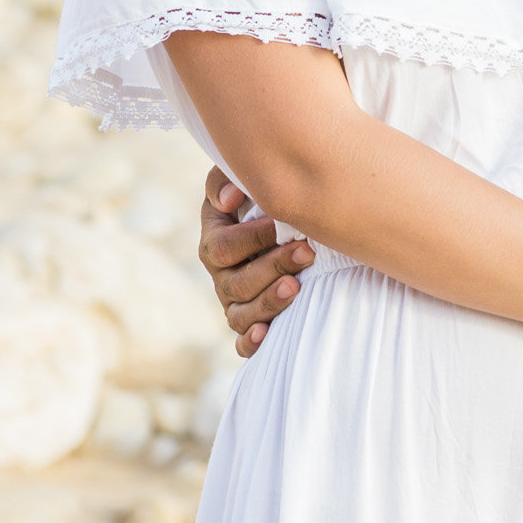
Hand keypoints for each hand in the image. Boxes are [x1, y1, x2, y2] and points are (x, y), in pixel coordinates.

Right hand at [199, 165, 313, 357]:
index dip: (251, 238)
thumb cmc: (263, 201)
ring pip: (241, 314)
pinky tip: (266, 335)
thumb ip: (226, 180)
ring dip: (269, 302)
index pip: (223, 246)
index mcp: (215, 241)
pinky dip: (251, 342)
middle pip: (237, 282)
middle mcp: (221, 276)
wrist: (284, 230)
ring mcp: (234, 303)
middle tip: (307, 251)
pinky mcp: (248, 324)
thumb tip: (230, 198)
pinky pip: (242, 342)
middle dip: (273, 266)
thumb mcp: (240, 183)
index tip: (281, 224)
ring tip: (296, 287)